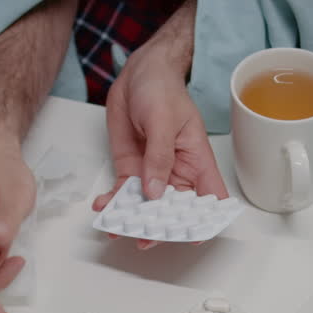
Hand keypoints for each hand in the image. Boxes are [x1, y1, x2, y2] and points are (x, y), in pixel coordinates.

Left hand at [92, 34, 226, 249]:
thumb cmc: (162, 90)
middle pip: (174, 211)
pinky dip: (113, 202)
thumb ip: (159, 157)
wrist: (137, 74)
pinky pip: (123, 193)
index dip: (205, 221)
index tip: (191, 237)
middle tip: (143, 239)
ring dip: (131, 219)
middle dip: (160, 227)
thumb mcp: (163, 121)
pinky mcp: (131, 169)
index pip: (209, 199)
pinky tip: (102, 206)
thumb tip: (155, 191)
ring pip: (145, 207)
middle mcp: (177, 173)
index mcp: (197, 162)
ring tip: (116, 228)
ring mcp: (152, 173)